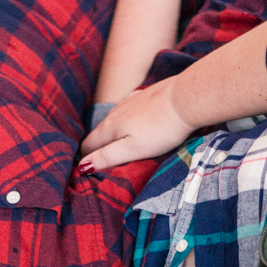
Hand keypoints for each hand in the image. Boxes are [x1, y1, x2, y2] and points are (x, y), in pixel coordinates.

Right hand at [80, 78, 194, 171]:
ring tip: (113, 144)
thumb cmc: (161, 129)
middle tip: (98, 160)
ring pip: (112, 120)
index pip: (88, 144)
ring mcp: (129, 102)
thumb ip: (107, 157)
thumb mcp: (132, 149)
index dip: (86, 157)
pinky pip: (126, 110)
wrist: (184, 99)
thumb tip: (82, 165)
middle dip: (96, 146)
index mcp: (110, 127)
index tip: (86, 170)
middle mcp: (115, 112)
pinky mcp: (143, 97)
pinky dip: (124, 119)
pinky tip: (130, 121)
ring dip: (110, 132)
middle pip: (99, 132)